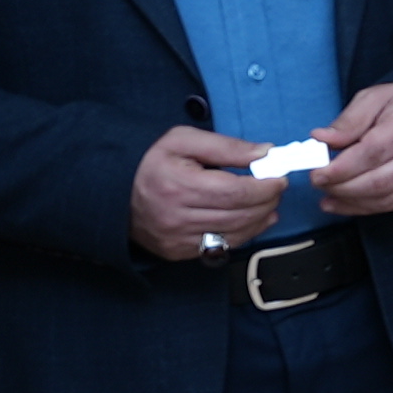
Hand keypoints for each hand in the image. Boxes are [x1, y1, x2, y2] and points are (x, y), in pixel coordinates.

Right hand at [130, 126, 284, 263]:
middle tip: (276, 188)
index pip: (236, 191)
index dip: (265, 186)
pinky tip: (252, 220)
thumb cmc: (150, 161)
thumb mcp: (183, 140)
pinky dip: (243, 234)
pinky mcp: (176, 252)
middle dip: (267, 202)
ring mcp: (176, 238)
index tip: (279, 177)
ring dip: (260, 219)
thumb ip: (227, 147)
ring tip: (269, 204)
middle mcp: (176, 216)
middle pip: (239, 215)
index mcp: (178, 184)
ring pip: (234, 235)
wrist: (113, 190)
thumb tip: (265, 153)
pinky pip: (221, 248)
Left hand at [311, 82, 392, 217]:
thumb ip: (348, 121)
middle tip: (318, 184)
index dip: (342, 168)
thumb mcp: (373, 99)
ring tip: (327, 196)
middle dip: (342, 187)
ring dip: (351, 201)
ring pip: (385, 197)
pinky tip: (343, 204)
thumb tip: (322, 139)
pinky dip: (364, 208)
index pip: (373, 152)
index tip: (317, 173)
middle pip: (379, 180)